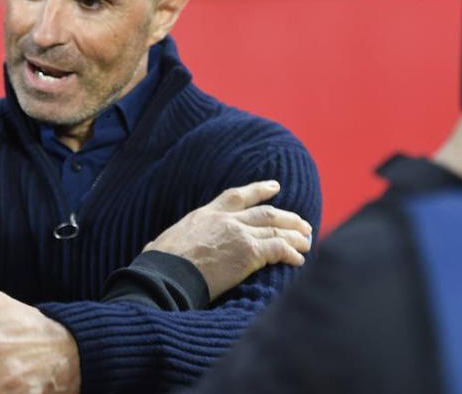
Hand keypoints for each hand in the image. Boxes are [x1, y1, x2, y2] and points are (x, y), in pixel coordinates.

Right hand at [144, 180, 311, 300]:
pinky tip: (299, 260)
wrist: (165, 276)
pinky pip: (278, 250)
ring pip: (276, 229)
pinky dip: (292, 254)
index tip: (275, 186)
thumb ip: (169, 241)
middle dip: (288, 217)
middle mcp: (225, 220)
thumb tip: (154, 248)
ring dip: (295, 235)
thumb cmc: (159, 265)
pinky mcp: (248, 253)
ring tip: (308, 241)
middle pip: (265, 212)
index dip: (258, 189)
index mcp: (204, 215)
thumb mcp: (161, 242)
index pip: (236, 196)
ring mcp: (238, 234)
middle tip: (303, 223)